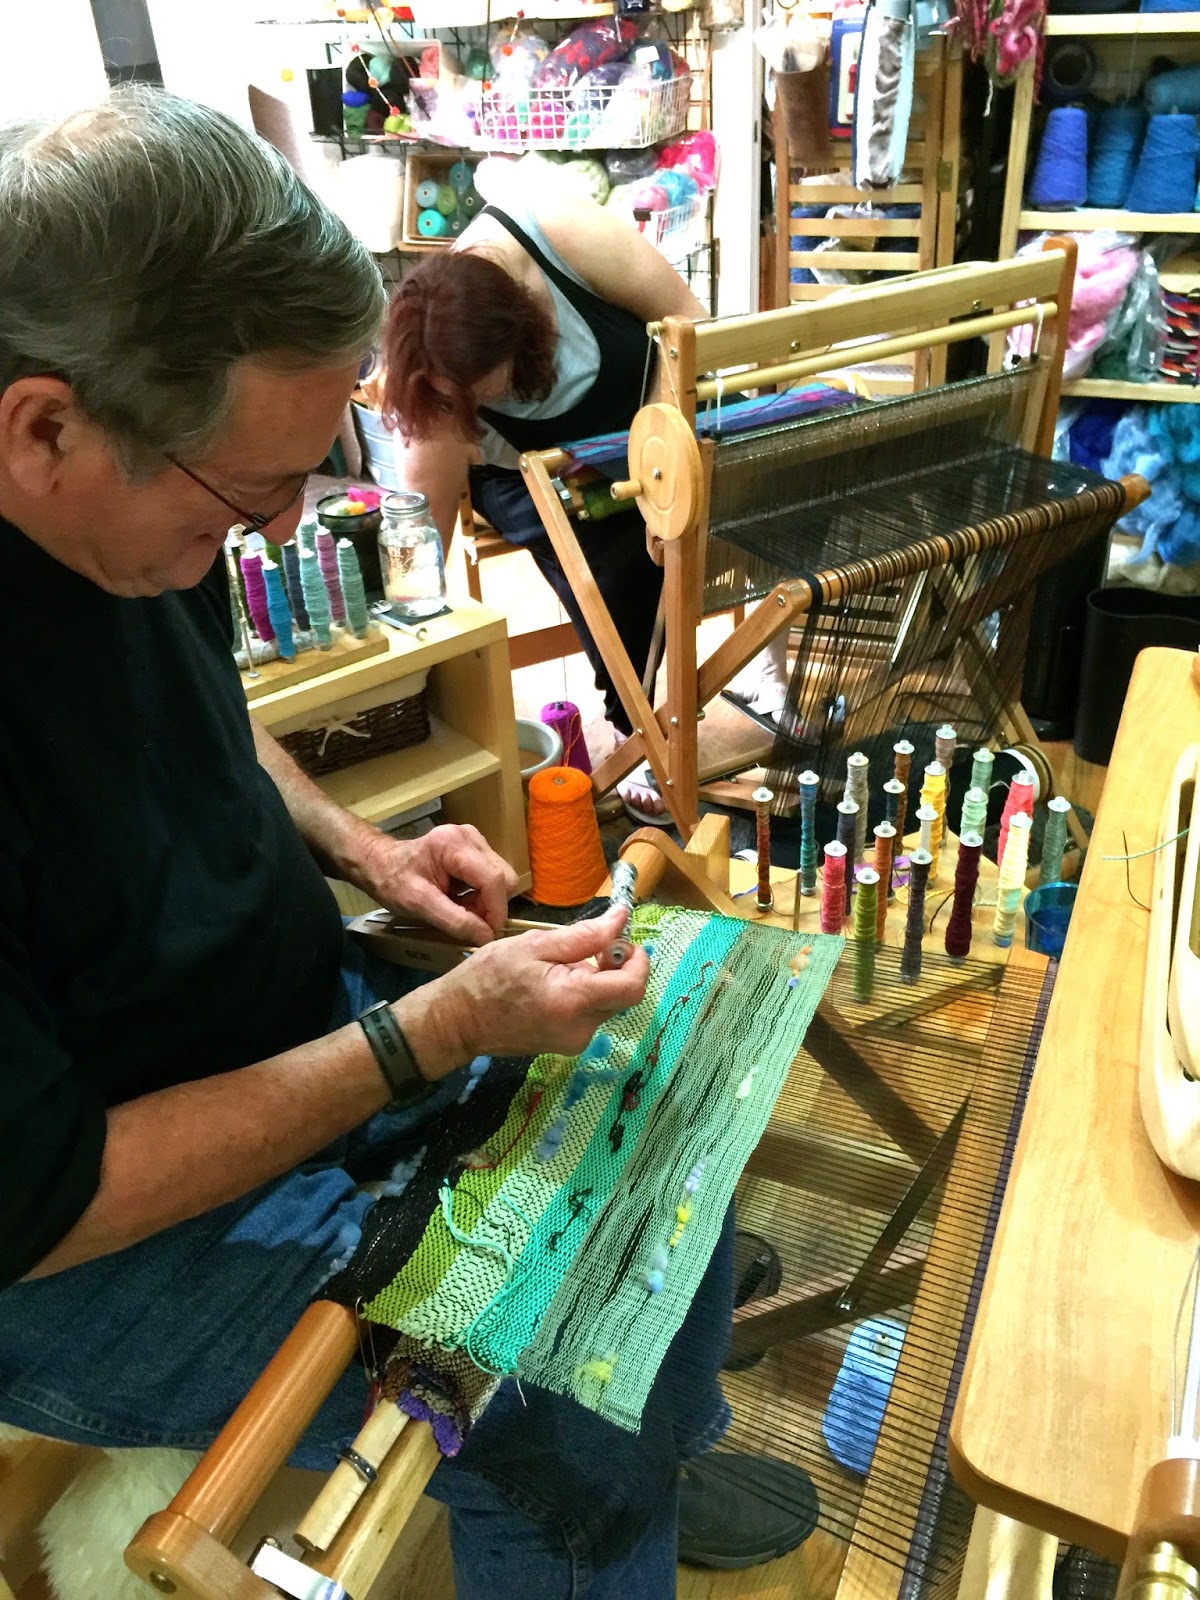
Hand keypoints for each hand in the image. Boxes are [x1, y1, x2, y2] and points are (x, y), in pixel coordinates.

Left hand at [356, 825, 517, 944]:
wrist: (380, 863)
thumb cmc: (393, 881)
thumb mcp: (419, 904)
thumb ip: (454, 920)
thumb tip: (487, 937)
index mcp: (455, 845)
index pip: (494, 879)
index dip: (496, 910)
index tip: (487, 934)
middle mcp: (471, 837)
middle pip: (504, 877)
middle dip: (491, 905)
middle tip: (468, 921)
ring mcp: (475, 840)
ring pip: (501, 878)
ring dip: (486, 901)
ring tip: (461, 910)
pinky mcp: (476, 848)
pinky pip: (492, 876)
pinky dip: (481, 894)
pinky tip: (461, 900)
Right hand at [399, 905, 649, 1069]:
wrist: (457, 1022)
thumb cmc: (488, 978)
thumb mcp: (534, 945)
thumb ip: (584, 935)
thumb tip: (621, 919)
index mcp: (575, 1000)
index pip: (633, 986)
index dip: (638, 960)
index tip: (622, 940)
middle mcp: (582, 1028)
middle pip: (622, 994)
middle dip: (613, 966)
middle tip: (583, 947)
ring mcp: (575, 1041)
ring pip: (606, 1003)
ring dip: (595, 980)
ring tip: (558, 967)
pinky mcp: (567, 1045)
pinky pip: (589, 1014)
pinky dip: (582, 995)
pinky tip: (552, 984)